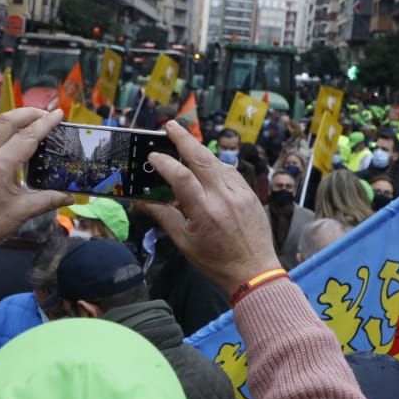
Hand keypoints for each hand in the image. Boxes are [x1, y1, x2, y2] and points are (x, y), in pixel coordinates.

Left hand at [0, 108, 70, 271]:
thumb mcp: (21, 213)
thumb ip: (47, 200)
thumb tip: (69, 197)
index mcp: (1, 165)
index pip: (28, 136)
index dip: (46, 123)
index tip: (59, 114)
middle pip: (8, 120)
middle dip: (29, 113)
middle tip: (46, 114)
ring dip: (11, 118)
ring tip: (26, 122)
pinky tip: (3, 137)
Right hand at [138, 122, 280, 293]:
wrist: (254, 272)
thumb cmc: (216, 261)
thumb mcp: (185, 243)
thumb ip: (165, 217)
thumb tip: (143, 201)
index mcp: (204, 212)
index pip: (181, 177)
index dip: (165, 163)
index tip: (152, 156)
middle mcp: (224, 198)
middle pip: (203, 158)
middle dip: (184, 138)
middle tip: (170, 125)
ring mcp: (240, 194)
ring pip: (218, 162)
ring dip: (200, 151)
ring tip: (185, 142)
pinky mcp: (251, 195)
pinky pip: (231, 172)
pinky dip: (216, 165)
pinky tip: (207, 166)